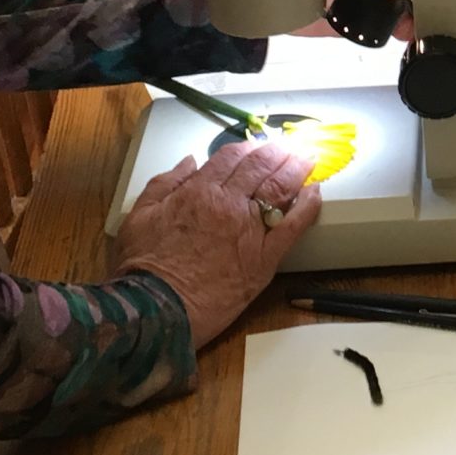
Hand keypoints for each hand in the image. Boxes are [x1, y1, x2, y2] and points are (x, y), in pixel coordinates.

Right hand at [112, 139, 323, 345]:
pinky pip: (293, 226)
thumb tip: (189, 161)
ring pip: (281, 188)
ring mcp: (250, 230)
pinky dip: (307, 206)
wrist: (157, 310)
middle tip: (291, 144)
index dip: (247, 147)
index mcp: (199, 191)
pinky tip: (315, 192)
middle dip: (278, 151)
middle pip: (261, 166)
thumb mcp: (140, 214)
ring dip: (297, 168)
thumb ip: (165, 183)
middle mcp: (229, 205)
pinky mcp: (264, 259)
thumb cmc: (144, 267)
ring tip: (308, 156)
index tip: (256, 145)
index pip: (231, 157)